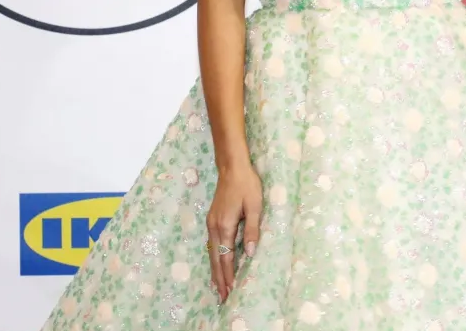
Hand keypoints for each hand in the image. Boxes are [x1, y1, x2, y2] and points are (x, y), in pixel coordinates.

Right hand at [206, 163, 262, 303]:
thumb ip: (252, 230)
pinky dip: (214, 258)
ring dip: (215, 270)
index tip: (230, 290)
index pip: (226, 256)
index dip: (228, 274)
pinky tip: (216, 264)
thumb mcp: (254, 206)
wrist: (232, 167)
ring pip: (212, 252)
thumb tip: (250, 253)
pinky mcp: (212, 219)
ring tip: (218, 288)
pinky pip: (212, 245)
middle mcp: (214, 227)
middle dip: (219, 278)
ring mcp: (211, 223)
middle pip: (216, 258)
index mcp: (224, 225)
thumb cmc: (246, 185)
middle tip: (223, 297)